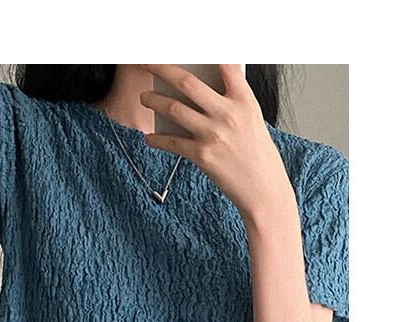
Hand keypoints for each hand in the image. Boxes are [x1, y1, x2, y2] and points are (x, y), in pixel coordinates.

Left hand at [138, 64, 296, 221]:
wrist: (264, 190)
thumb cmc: (258, 156)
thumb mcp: (253, 121)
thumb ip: (232, 103)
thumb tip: (202, 91)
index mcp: (245, 101)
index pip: (226, 65)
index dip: (205, 51)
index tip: (185, 44)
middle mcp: (228, 114)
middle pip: (187, 82)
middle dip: (162, 69)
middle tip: (149, 63)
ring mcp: (214, 134)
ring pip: (173, 109)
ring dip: (154, 101)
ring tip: (145, 97)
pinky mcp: (202, 156)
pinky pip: (172, 142)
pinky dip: (156, 139)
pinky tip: (149, 137)